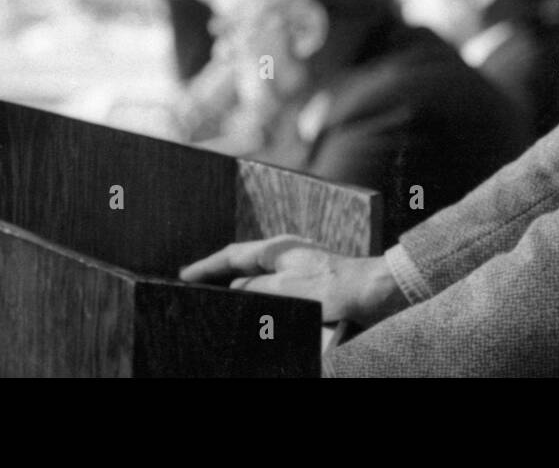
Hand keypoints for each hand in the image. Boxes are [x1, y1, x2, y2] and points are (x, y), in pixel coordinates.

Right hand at [179, 235, 406, 326]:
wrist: (373, 293)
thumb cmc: (335, 287)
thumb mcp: (286, 290)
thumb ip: (255, 288)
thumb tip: (236, 288)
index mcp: (278, 249)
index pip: (232, 254)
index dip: (207, 266)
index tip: (185, 275)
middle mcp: (286, 254)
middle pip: (243, 264)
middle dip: (218, 276)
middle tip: (194, 288)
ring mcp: (298, 268)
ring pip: (258, 279)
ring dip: (239, 289)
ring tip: (216, 301)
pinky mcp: (308, 284)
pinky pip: (273, 289)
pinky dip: (258, 297)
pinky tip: (254, 310)